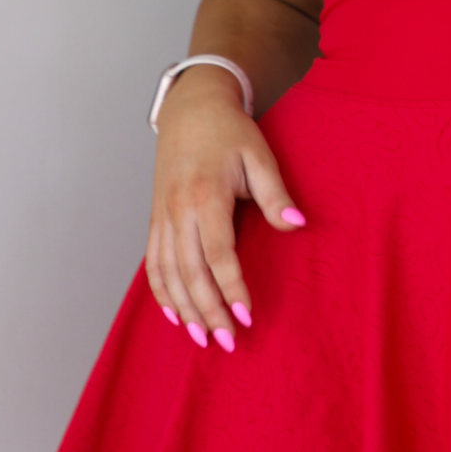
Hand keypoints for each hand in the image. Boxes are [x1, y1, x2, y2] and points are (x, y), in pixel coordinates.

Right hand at [144, 66, 304, 351]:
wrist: (191, 108)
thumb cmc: (229, 132)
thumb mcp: (259, 155)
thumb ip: (275, 194)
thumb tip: (297, 224)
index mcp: (206, 197)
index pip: (218, 255)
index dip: (231, 288)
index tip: (247, 316)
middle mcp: (178, 211)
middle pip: (190, 273)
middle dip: (208, 312)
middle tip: (228, 343)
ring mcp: (162, 216)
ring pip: (168, 274)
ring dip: (184, 310)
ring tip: (202, 339)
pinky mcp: (155, 218)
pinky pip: (153, 262)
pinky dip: (161, 291)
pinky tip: (174, 315)